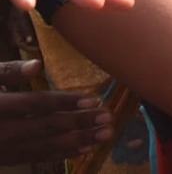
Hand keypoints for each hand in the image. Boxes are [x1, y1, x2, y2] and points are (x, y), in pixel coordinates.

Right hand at [0, 59, 114, 163]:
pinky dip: (60, 154)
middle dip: (79, 124)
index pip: (37, 105)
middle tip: (107, 119)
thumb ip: (8, 71)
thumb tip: (37, 65)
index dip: (65, 102)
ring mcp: (2, 149)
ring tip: (103, 135)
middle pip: (45, 128)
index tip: (93, 99)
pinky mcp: (4, 159)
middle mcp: (1, 131)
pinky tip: (83, 149)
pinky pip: (35, 158)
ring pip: (43, 147)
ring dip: (76, 142)